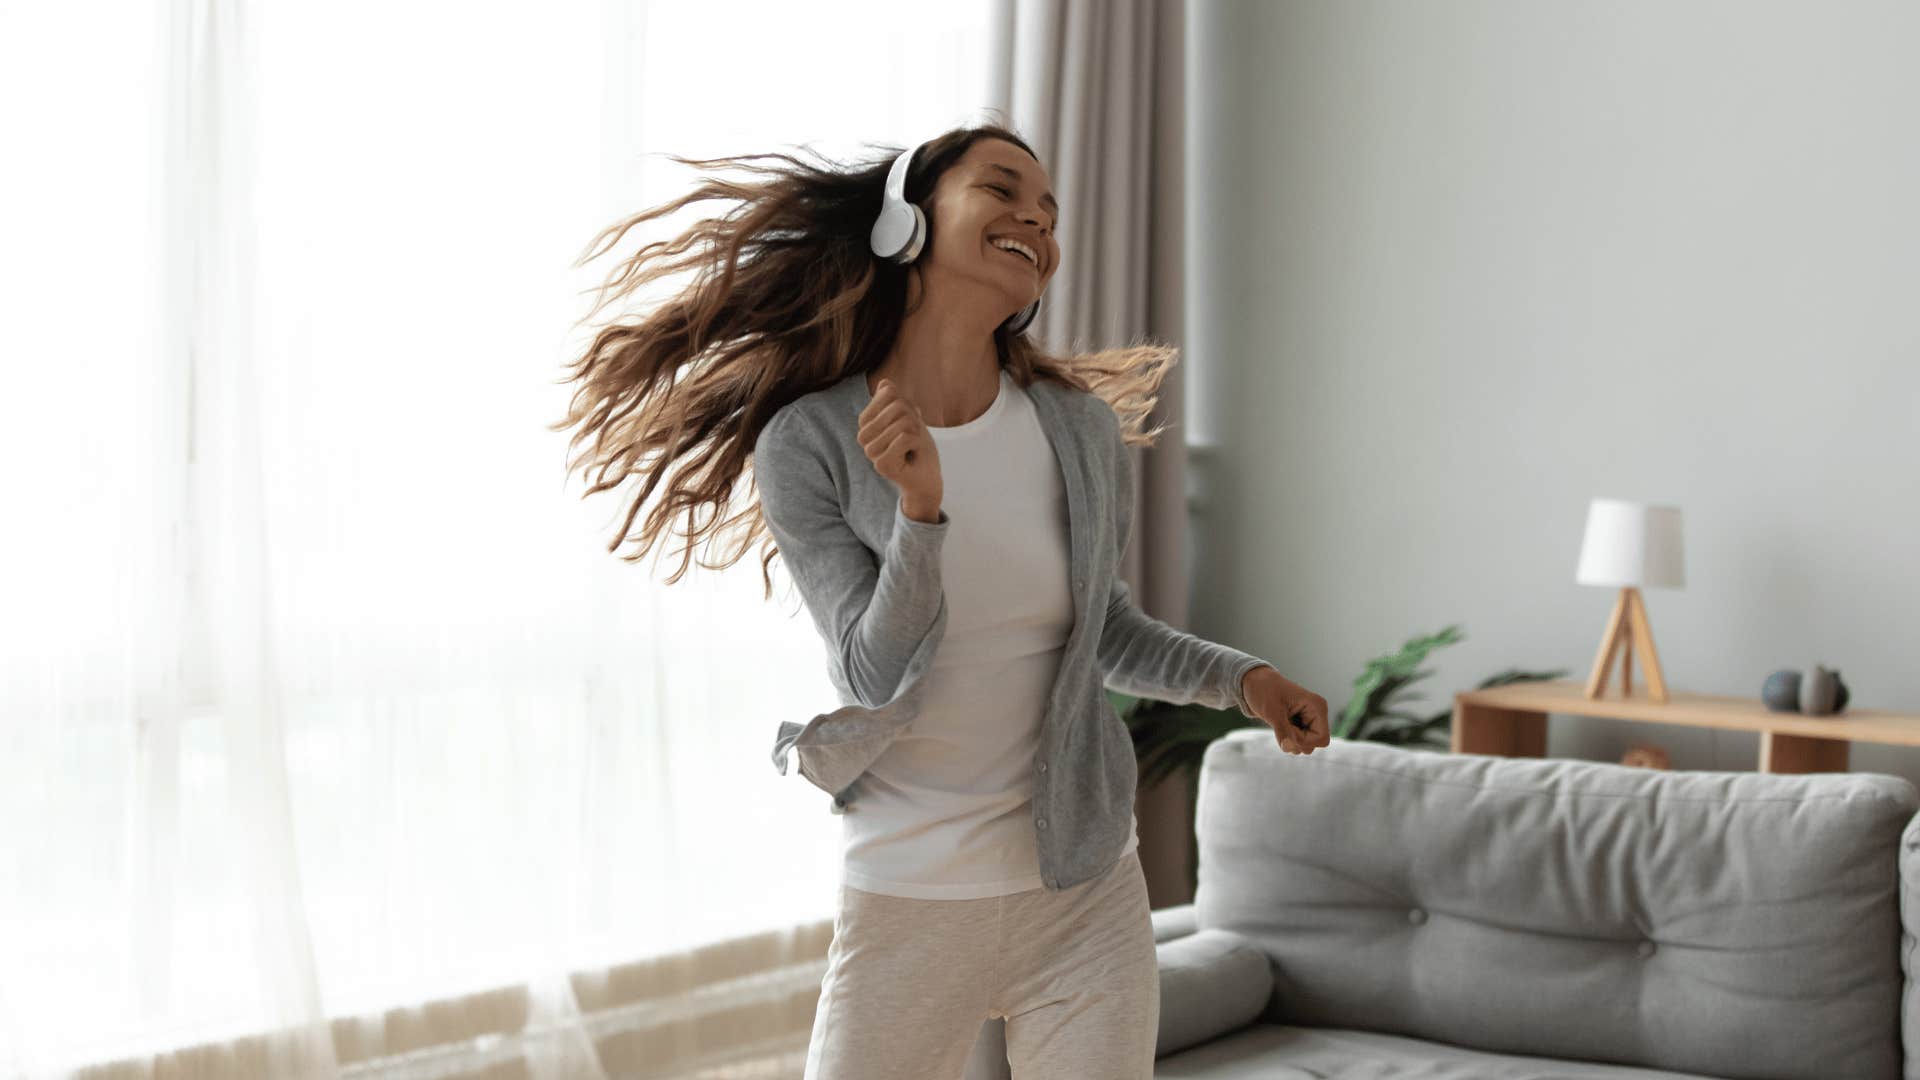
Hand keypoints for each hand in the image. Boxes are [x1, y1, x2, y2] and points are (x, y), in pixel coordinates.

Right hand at [860, 377, 942, 510]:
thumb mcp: (909, 416)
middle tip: (912, 436)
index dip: (907, 403)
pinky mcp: (881, 465)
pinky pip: (904, 438)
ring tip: (912, 447)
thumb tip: (885, 384)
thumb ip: (896, 400)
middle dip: (913, 418)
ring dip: (916, 434)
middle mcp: (864, 437)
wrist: (927, 476)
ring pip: (901, 424)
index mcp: (867, 422)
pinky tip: (912, 455)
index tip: (909, 422)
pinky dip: (917, 443)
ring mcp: (870, 452)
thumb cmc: (917, 446)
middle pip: (896, 407)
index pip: (888, 394)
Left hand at [1242, 666, 1330, 755]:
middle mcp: (1316, 714)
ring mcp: (1308, 719)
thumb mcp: (1272, 711)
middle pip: (1314, 744)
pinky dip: (1286, 737)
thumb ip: (1283, 731)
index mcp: (1317, 707)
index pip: (1321, 738)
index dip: (1303, 740)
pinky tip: (1279, 724)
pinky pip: (1297, 741)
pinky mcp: (1299, 723)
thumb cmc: (1264, 690)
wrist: (1254, 682)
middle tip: (1281, 723)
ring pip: (1305, 744)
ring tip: (1279, 722)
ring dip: (1290, 739)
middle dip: (1296, 740)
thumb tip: (1289, 748)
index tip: (1286, 729)